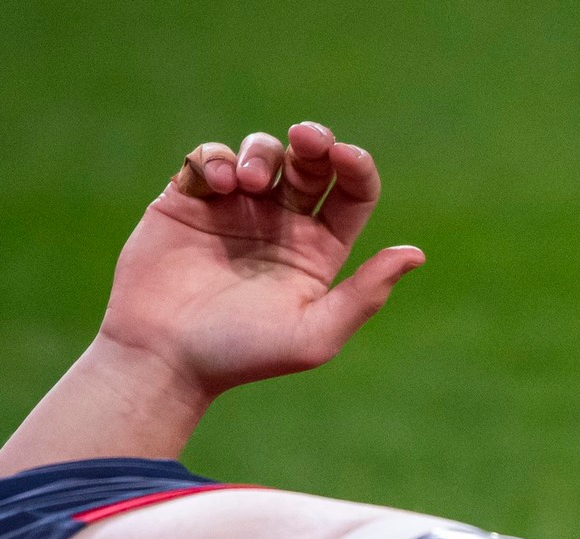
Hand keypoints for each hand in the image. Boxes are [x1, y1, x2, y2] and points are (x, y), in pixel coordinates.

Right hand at [96, 122, 424, 398]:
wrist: (164, 356)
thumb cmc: (242, 355)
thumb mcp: (315, 333)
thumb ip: (365, 294)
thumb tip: (415, 254)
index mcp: (319, 250)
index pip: (353, 194)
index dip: (356, 166)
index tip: (344, 156)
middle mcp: (282, 224)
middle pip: (312, 162)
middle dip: (315, 141)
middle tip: (307, 139)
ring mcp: (236, 209)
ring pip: (264, 151)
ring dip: (263, 153)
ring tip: (249, 183)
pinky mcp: (190, 200)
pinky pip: (211, 159)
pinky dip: (219, 160)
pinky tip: (220, 185)